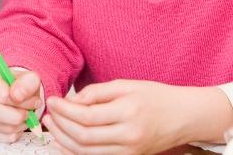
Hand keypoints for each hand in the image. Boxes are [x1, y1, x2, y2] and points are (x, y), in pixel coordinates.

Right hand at [0, 65, 43, 142]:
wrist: (0, 93)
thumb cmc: (12, 84)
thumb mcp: (24, 77)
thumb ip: (27, 82)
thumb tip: (17, 96)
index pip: (2, 95)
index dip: (23, 102)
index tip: (34, 102)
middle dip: (18, 116)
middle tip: (29, 114)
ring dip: (18, 126)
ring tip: (24, 118)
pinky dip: (13, 134)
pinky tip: (15, 124)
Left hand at [42, 80, 232, 154]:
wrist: (184, 116)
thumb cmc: (155, 96)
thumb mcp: (126, 85)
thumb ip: (96, 92)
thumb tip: (70, 101)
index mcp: (128, 112)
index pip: (87, 116)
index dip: (64, 110)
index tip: (52, 101)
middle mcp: (129, 136)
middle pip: (83, 137)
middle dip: (60, 125)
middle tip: (48, 114)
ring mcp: (129, 151)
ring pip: (86, 152)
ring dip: (64, 140)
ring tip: (52, 126)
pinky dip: (76, 152)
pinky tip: (64, 141)